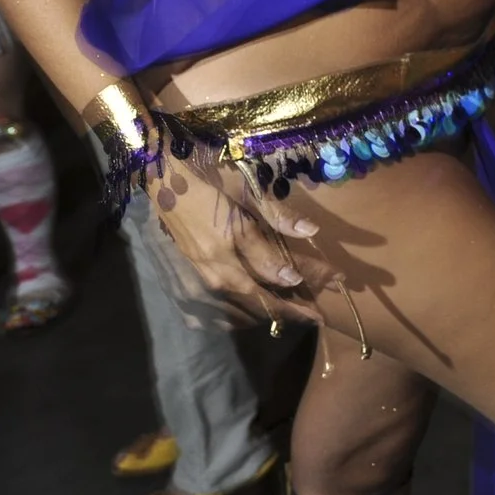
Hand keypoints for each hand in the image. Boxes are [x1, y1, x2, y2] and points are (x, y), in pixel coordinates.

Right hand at [146, 152, 331, 327]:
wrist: (162, 177)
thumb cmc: (209, 177)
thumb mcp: (246, 191)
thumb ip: (277, 217)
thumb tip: (311, 232)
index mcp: (226, 248)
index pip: (274, 273)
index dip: (306, 279)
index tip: (332, 283)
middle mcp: (210, 271)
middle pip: (256, 300)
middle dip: (290, 308)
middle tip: (317, 314)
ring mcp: (194, 279)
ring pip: (236, 309)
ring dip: (266, 314)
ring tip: (294, 314)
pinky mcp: (184, 280)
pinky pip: (213, 312)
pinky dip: (236, 317)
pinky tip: (251, 315)